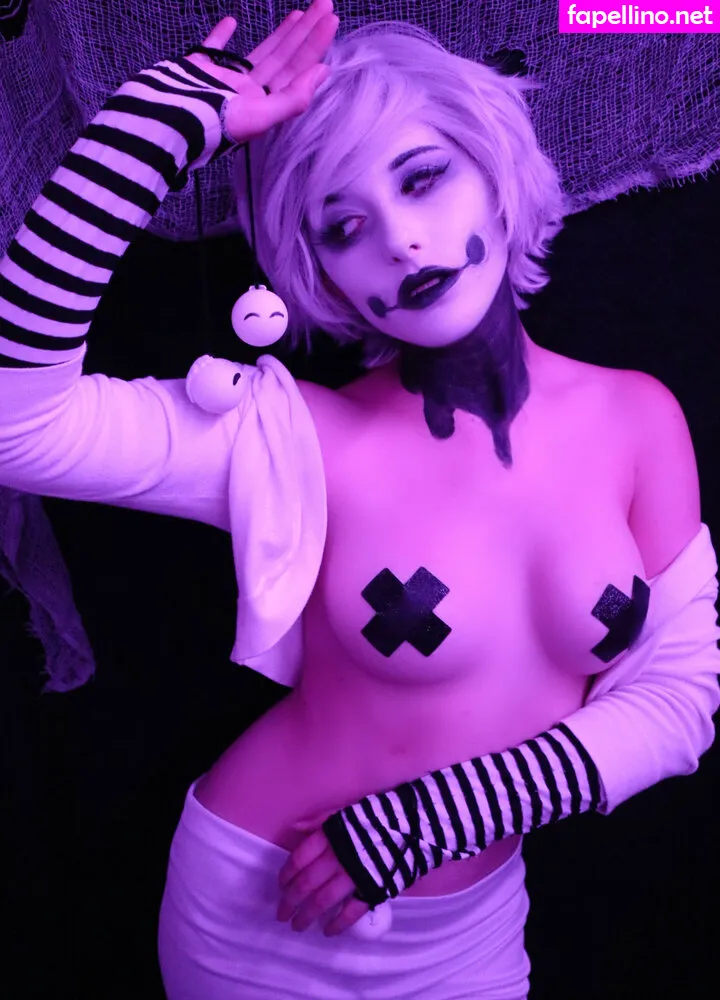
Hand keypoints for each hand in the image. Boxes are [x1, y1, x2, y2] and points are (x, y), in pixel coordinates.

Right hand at [186, 0, 339, 144]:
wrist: (165, 120)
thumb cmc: (214, 123)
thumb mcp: (260, 117)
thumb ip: (293, 98)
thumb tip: (323, 71)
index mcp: (264, 106)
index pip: (296, 72)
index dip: (315, 46)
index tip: (331, 19)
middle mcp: (249, 94)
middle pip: (284, 59)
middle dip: (305, 32)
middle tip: (325, 2)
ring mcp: (224, 81)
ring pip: (261, 52)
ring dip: (281, 34)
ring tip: (300, 12)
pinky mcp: (198, 68)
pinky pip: (213, 49)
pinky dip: (222, 36)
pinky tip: (232, 21)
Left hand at [277, 812, 371, 935]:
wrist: (409, 826)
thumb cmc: (372, 818)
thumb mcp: (342, 811)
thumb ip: (318, 821)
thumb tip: (294, 828)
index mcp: (328, 837)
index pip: (298, 859)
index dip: (286, 875)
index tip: (281, 886)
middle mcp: (336, 858)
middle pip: (306, 884)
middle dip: (290, 902)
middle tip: (281, 915)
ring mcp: (353, 876)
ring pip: (323, 901)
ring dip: (307, 916)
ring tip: (297, 926)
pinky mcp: (371, 890)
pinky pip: (351, 912)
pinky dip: (338, 924)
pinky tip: (328, 931)